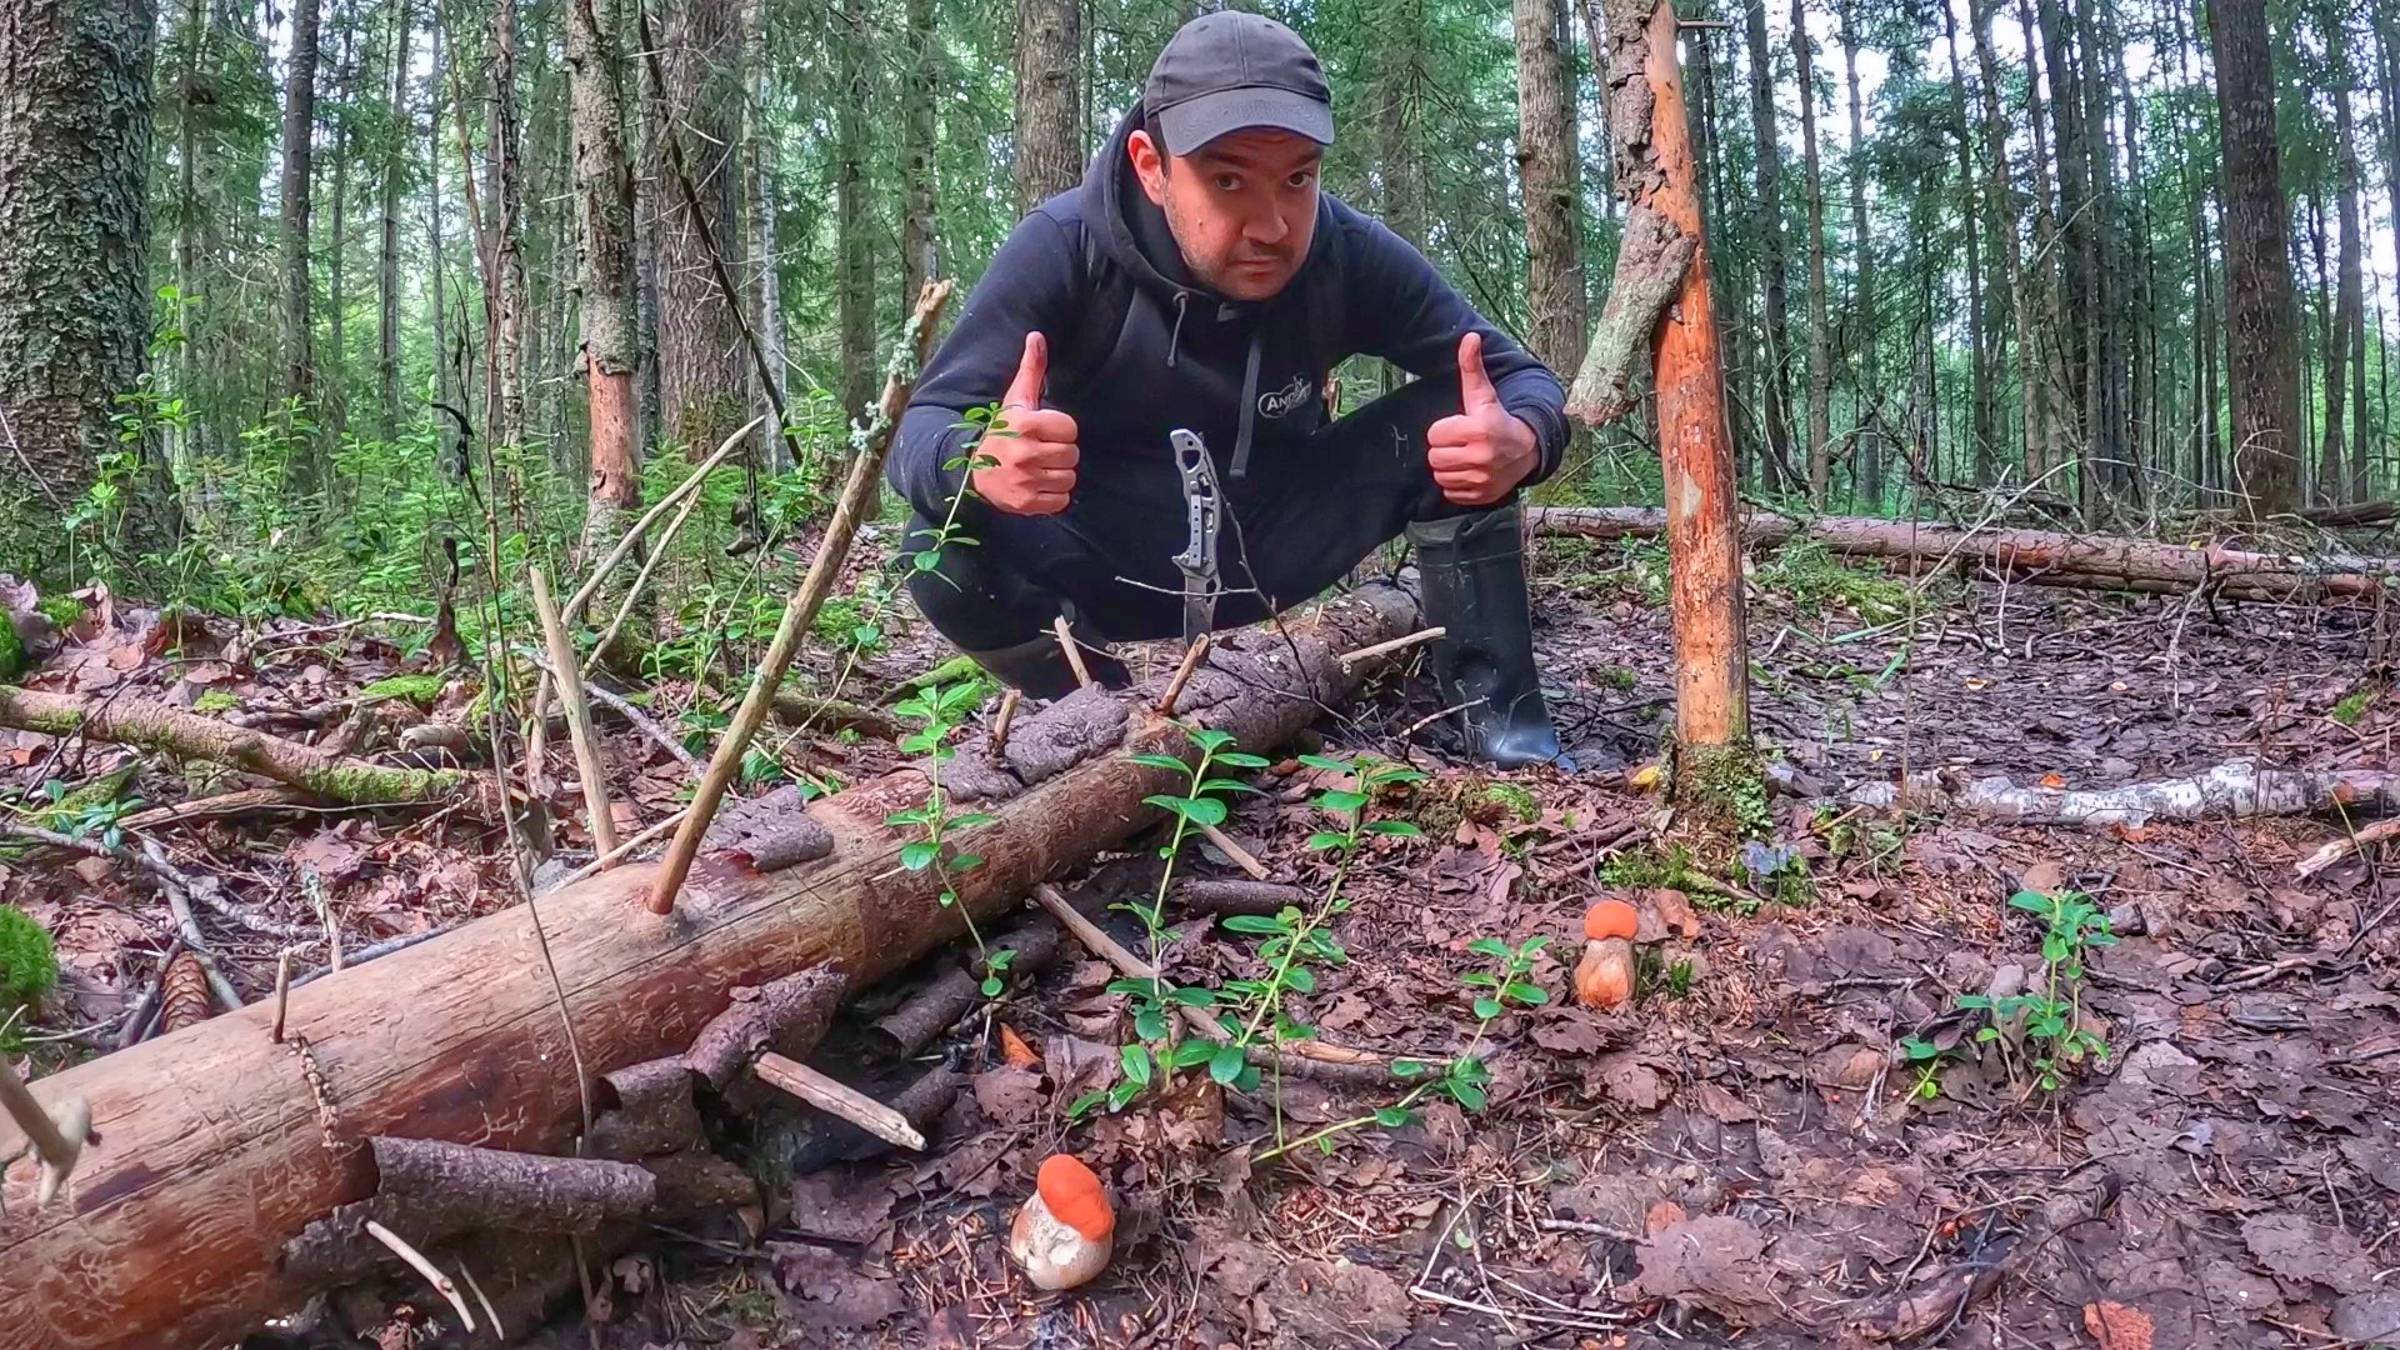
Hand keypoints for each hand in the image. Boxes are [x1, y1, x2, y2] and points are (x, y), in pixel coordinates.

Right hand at [973, 332, 1080, 515]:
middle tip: (1040, 451)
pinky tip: (1037, 485)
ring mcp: (1025, 481)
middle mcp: (1025, 454)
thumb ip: (1031, 369)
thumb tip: (1037, 336)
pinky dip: (1053, 496)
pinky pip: (1060, 501)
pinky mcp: (1026, 504)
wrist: (972, 473)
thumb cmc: (1000, 432)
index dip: (1060, 430)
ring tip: (1039, 468)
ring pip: (1069, 478)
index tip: (1043, 432)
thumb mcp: (1015, 400)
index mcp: (1025, 425)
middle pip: (1072, 455)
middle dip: (1060, 453)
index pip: (1070, 429)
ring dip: (1058, 475)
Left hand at [1426, 332, 1537, 506]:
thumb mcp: (1484, 394)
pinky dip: (1456, 484)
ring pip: (1441, 476)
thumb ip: (1472, 367)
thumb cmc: (1498, 419)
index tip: (1459, 428)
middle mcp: (1481, 457)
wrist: (1527, 450)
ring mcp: (1482, 479)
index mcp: (1478, 430)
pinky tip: (1469, 471)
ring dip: (1449, 467)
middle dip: (1444, 449)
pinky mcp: (1481, 496)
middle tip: (1460, 443)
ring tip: (1465, 456)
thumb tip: (1469, 337)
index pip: (1434, 435)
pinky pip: (1450, 492)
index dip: (1444, 430)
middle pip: (1434, 457)